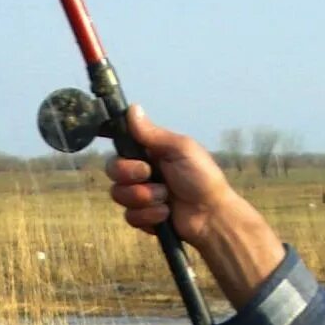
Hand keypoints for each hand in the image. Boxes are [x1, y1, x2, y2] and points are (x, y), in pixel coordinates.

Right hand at [106, 107, 286, 309]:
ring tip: (166, 199)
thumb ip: (153, 133)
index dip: (122, 154)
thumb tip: (133, 108)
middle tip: (150, 176)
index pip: (120, 147)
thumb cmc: (202, 178)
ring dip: (143, 197)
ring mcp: (140, 195)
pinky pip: (130, 216)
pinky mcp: (143, 217)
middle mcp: (142, 171)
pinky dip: (149, 216)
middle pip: (113, 170)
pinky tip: (166, 214)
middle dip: (130, 175)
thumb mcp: (180, 149)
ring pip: (118, 194)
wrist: (211, 215)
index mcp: (150, 152)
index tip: (139, 159)